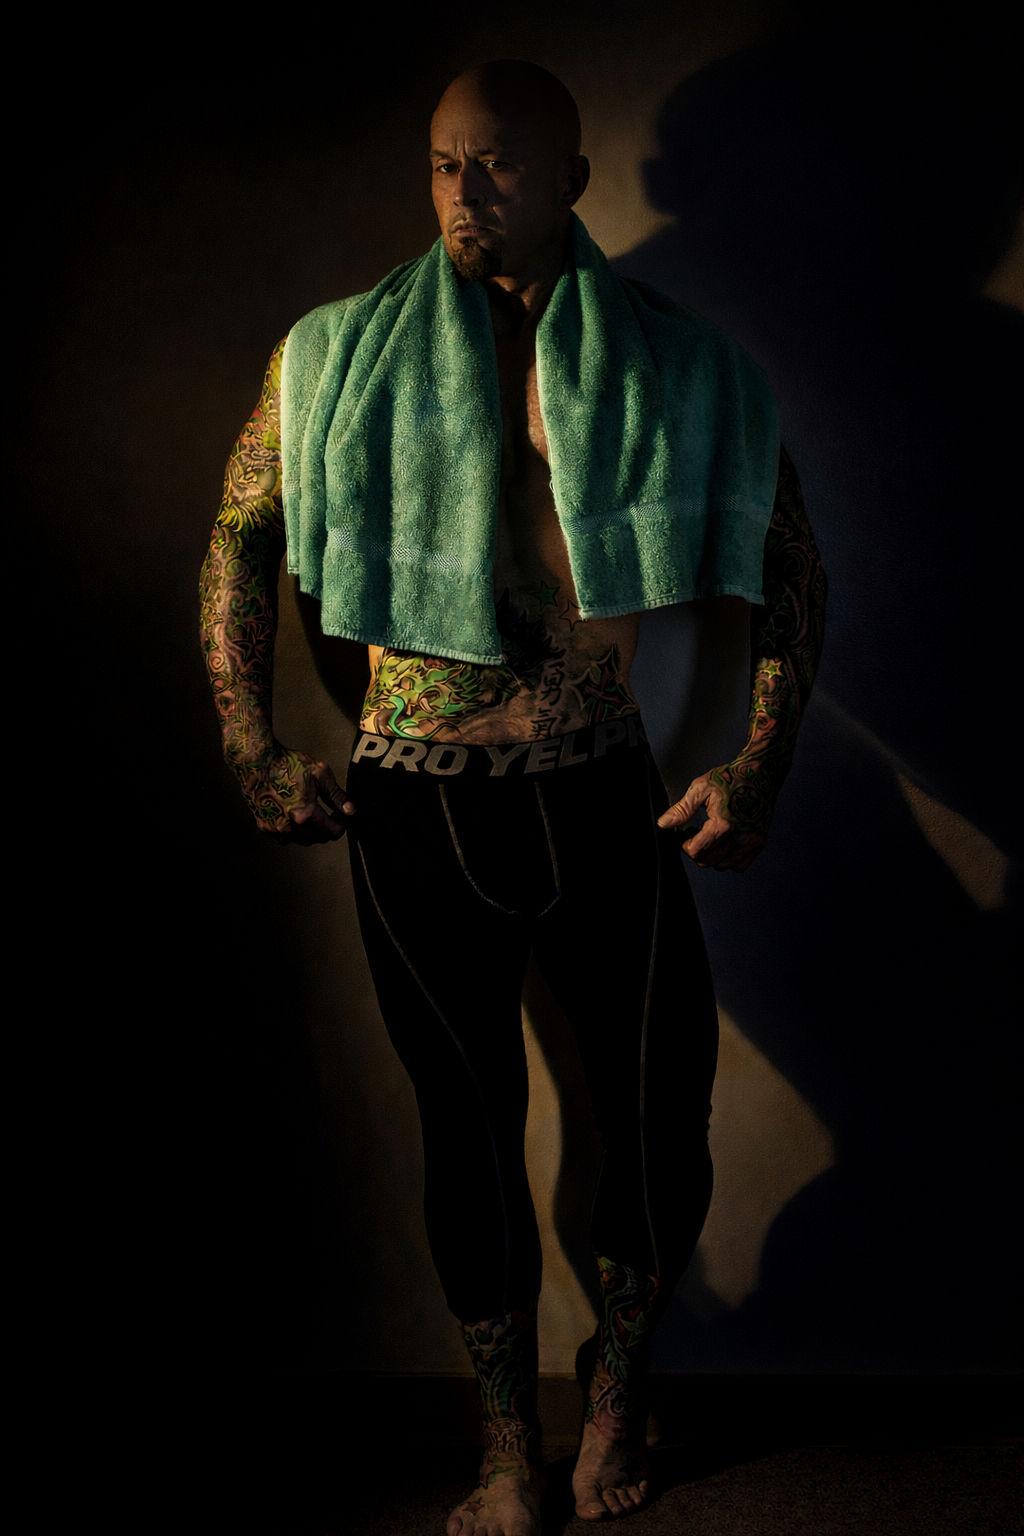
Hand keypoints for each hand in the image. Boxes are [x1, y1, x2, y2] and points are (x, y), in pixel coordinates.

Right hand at [231, 743, 354, 843]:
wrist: (257, 760)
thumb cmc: (287, 764)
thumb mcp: (320, 774)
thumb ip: (337, 796)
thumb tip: (351, 810)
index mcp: (305, 814)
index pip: (332, 832)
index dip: (341, 824)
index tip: (340, 815)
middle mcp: (289, 826)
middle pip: (318, 838)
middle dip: (327, 828)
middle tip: (329, 814)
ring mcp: (275, 828)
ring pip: (302, 840)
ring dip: (312, 832)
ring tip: (313, 815)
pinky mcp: (264, 826)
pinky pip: (284, 838)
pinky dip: (293, 832)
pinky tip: (294, 817)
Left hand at [657, 759, 774, 871]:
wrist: (759, 774)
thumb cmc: (731, 778)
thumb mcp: (701, 788)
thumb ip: (682, 810)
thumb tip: (664, 823)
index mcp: (723, 824)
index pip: (697, 852)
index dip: (686, 846)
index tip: (687, 836)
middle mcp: (739, 836)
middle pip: (708, 861)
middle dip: (697, 852)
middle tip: (697, 836)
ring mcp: (751, 841)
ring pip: (723, 866)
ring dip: (713, 857)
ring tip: (711, 838)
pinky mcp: (759, 842)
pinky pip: (739, 865)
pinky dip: (729, 860)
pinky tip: (725, 844)